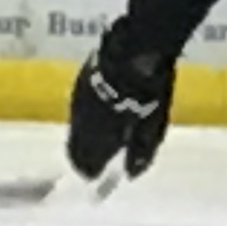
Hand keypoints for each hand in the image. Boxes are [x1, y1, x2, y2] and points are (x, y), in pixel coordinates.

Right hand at [66, 39, 173, 184]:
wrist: (133, 51)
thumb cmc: (144, 97)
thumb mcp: (151, 130)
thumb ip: (140, 153)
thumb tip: (131, 173)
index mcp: (94, 138)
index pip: (82, 163)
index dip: (90, 170)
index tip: (97, 174)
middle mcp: (79, 120)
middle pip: (75, 143)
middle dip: (85, 152)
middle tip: (98, 156)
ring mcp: (78, 97)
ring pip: (77, 122)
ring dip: (87, 130)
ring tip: (104, 131)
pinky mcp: (82, 78)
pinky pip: (81, 104)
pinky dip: (90, 112)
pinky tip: (105, 106)